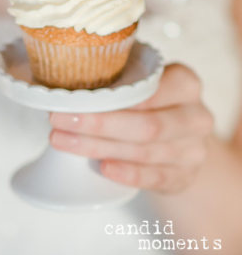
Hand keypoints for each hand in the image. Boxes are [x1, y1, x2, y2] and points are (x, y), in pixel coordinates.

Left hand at [49, 64, 213, 192]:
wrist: (178, 137)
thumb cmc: (148, 102)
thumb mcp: (138, 80)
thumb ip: (114, 76)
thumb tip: (58, 78)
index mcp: (185, 84)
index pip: (152, 89)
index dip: (114, 97)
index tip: (75, 98)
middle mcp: (196, 117)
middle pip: (146, 125)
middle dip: (97, 124)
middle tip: (58, 120)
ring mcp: (193, 150)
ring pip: (145, 152)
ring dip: (99, 148)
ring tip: (62, 141)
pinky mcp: (184, 176)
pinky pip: (156, 178)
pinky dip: (128, 174)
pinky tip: (102, 168)